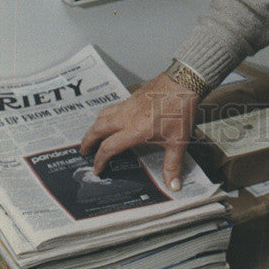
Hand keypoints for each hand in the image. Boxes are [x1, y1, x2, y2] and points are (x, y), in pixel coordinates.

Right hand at [79, 73, 199, 190]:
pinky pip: (113, 106)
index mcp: (135, 130)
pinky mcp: (133, 96)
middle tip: (84, 151)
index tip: (97, 169)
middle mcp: (127, 117)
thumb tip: (173, 186)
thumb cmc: (181, 110)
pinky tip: (113, 118)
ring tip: (94, 134)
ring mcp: (129, 104)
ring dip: (95, 126)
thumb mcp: (178, 141)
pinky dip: (106, 115)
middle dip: (87, 141)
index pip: (108, 148)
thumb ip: (173, 165)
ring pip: (103, 115)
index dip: (100, 160)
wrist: (184, 81)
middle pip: (98, 129)